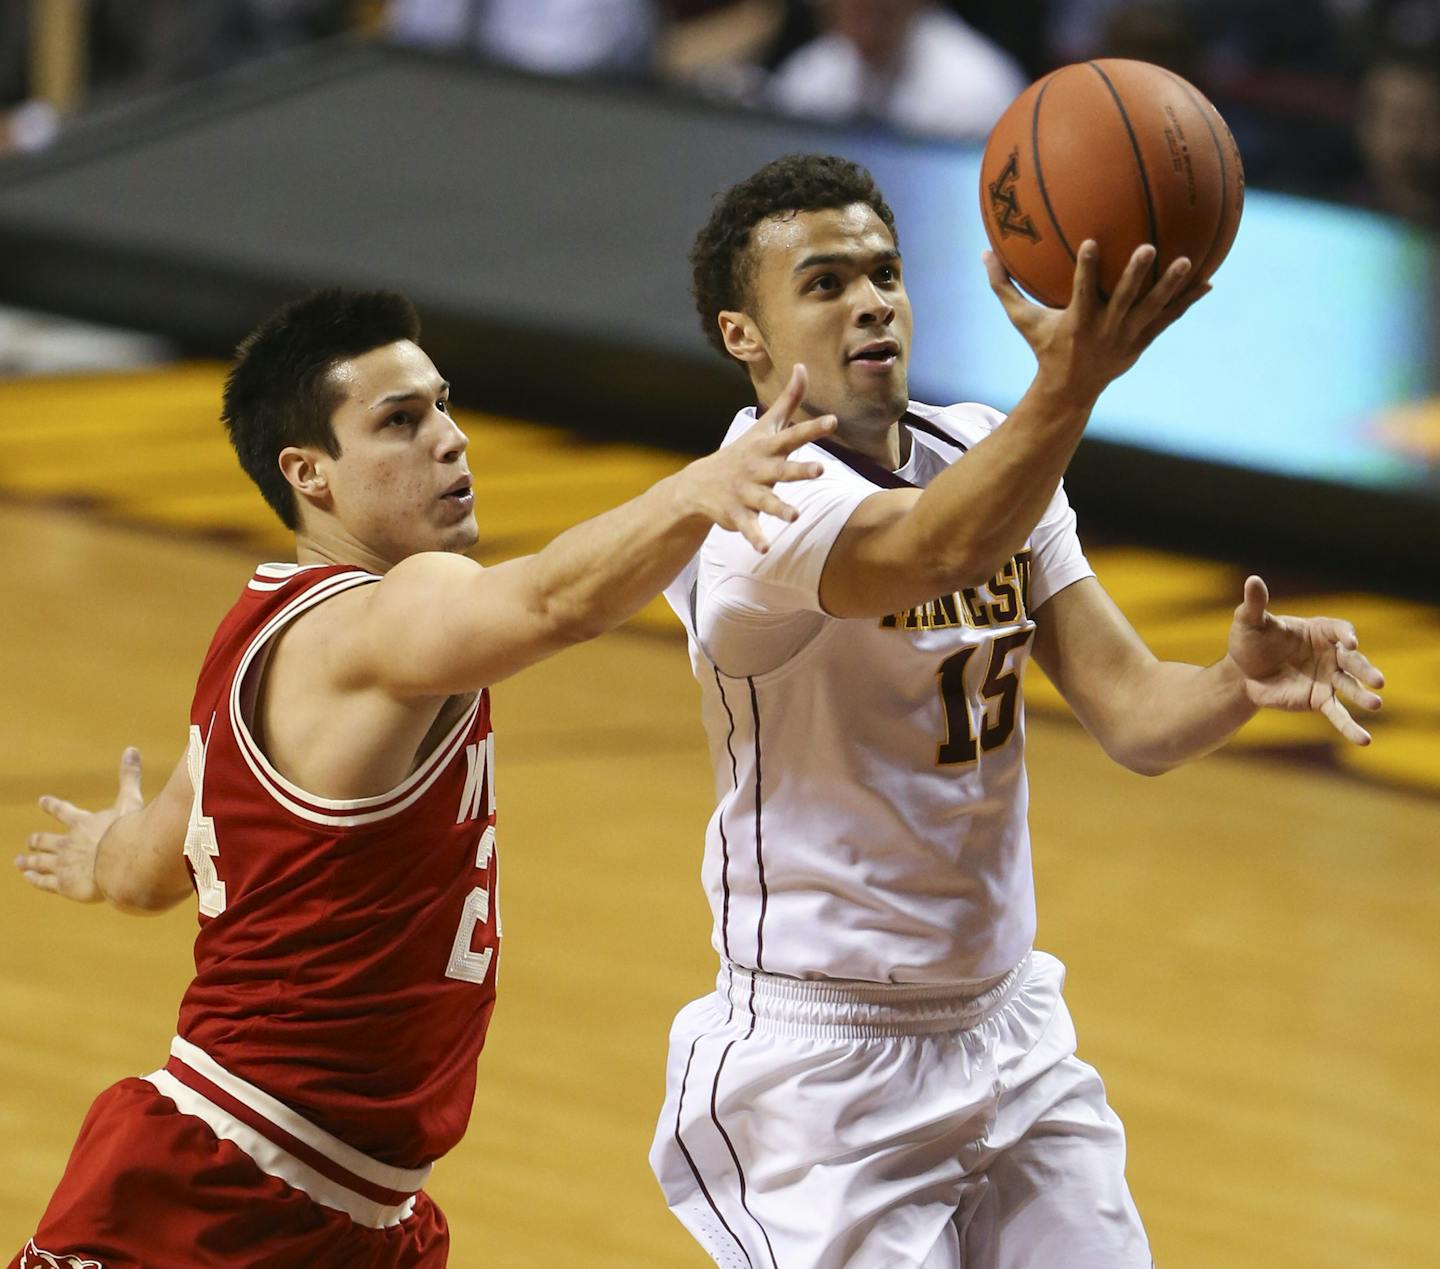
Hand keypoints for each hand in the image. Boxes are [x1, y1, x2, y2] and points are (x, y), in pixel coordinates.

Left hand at [16, 747, 144, 901]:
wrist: (121, 864)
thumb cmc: (127, 832)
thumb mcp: (130, 802)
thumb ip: (129, 778)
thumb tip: (131, 749)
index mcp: (82, 823)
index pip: (63, 811)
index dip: (51, 806)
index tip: (41, 801)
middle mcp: (68, 843)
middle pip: (46, 840)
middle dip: (36, 841)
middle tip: (29, 841)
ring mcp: (64, 864)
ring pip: (41, 862)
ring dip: (30, 861)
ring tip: (20, 862)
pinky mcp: (64, 885)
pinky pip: (44, 882)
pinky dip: (35, 879)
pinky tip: (29, 877)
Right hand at [674, 364, 836, 552]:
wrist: (700, 483)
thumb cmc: (744, 452)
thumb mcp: (766, 426)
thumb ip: (788, 400)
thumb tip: (802, 366)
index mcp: (767, 448)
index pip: (793, 435)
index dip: (812, 428)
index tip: (832, 420)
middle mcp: (757, 469)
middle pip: (782, 469)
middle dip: (800, 469)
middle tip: (821, 469)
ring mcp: (746, 492)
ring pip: (765, 501)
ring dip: (779, 508)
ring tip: (795, 516)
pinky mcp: (737, 514)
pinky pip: (748, 527)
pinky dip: (755, 538)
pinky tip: (765, 550)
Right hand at [984, 240, 1209, 404]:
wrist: (1070, 389)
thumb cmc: (1044, 348)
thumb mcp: (1022, 320)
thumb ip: (1004, 288)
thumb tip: (984, 253)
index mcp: (1077, 322)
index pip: (1082, 292)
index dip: (1086, 269)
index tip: (1091, 242)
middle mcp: (1105, 329)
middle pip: (1123, 300)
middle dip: (1135, 275)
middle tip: (1147, 248)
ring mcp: (1127, 337)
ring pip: (1151, 309)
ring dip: (1169, 286)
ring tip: (1187, 261)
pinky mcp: (1142, 342)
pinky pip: (1168, 319)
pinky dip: (1187, 301)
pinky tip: (1208, 281)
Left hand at [1226, 576, 1384, 744]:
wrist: (1242, 672)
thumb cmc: (1250, 641)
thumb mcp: (1249, 622)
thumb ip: (1255, 605)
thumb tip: (1252, 580)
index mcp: (1320, 630)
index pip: (1341, 630)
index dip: (1347, 635)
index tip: (1350, 642)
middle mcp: (1331, 654)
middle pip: (1354, 660)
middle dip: (1366, 670)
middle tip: (1378, 681)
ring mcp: (1328, 678)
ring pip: (1350, 687)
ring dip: (1364, 696)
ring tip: (1376, 704)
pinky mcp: (1319, 700)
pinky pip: (1337, 714)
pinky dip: (1350, 727)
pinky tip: (1364, 741)